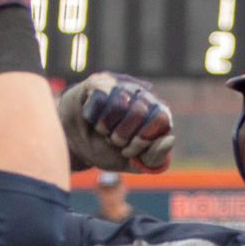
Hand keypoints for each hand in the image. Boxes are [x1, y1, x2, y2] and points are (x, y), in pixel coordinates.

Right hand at [58, 72, 174, 172]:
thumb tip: (170, 139)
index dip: (143, 140)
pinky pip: (100, 99)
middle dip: (122, 137)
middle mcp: (142, 94)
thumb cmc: (107, 151)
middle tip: (114, 142)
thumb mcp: (132, 163)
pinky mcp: (98, 82)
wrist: (74, 145)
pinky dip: (94, 117)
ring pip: (119, 105)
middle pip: (139, 112)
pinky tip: (92, 119)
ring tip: (103, 131)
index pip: (161, 119)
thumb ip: (154, 158)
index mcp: (156, 113)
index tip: (128, 151)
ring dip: (106, 127)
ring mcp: (120, 86)